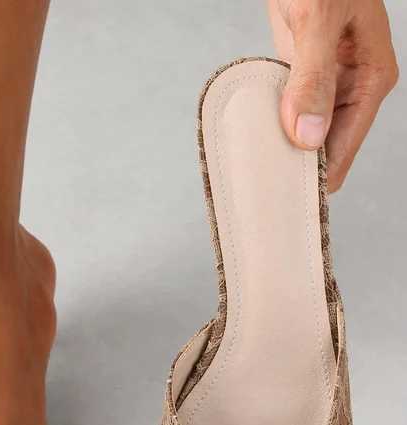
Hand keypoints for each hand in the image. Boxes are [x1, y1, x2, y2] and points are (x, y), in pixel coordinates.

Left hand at [267, 0, 397, 190]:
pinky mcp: (303, 75)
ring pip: (307, 134)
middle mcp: (352, 85)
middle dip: (301, 168)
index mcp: (371, 78)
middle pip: (327, 147)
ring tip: (263, 174)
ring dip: (286, 150)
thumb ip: (311, 77)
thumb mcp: (317, 20)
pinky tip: (259, 142)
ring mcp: (327, 82)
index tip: (290, 198)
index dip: (318, 175)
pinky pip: (289, 112)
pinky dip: (275, 127)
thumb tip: (307, 135)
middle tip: (270, 192)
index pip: (345, 147)